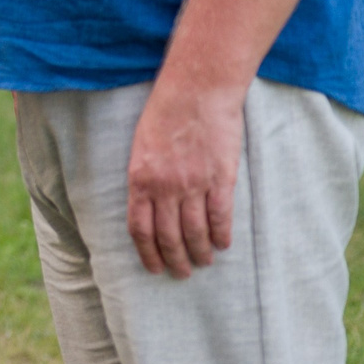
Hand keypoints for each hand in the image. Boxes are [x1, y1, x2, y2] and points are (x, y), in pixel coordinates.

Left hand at [124, 80, 245, 276]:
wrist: (196, 90)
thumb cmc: (165, 112)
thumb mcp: (141, 145)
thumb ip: (145, 177)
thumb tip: (149, 206)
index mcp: (140, 179)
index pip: (140, 229)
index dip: (148, 254)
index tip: (154, 268)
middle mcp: (165, 187)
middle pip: (168, 237)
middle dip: (175, 260)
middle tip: (182, 272)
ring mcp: (194, 184)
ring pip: (196, 232)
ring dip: (200, 253)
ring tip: (204, 262)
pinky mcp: (220, 178)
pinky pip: (221, 217)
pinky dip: (222, 235)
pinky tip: (223, 244)